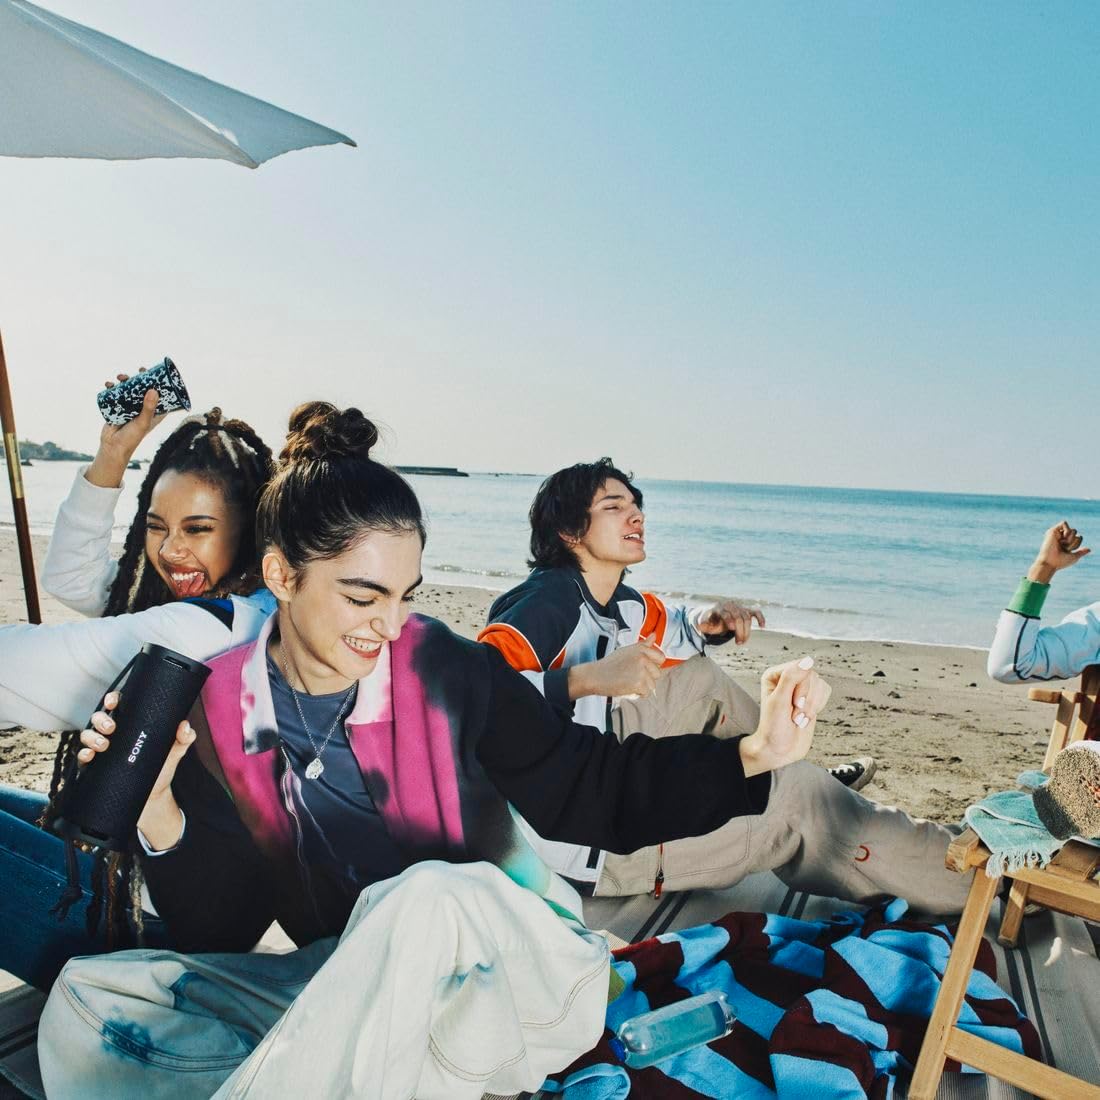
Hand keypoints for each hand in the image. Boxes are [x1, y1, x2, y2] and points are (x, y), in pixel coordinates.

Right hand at [78, 690, 194, 845]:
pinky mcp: (95, 767)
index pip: (119, 706)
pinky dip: (83, 754)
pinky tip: (90, 756)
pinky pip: (82, 757)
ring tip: (104, 745)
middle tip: (112, 727)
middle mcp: (115, 735)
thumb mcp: (175, 751)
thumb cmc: (162, 768)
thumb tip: (184, 726)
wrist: (153, 797)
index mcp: (132, 725)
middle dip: (101, 719)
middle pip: (100, 718)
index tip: (114, 702)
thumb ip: (185, 738)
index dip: (113, 699)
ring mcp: (103, 750)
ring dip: (91, 737)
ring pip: (88, 735)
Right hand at [85, 371, 171, 488]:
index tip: (158, 372)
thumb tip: (153, 390)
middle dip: (141, 378)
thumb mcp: (143, 422)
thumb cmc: (132, 437)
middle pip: (144, 389)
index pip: (161, 396)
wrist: (112, 446)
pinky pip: (116, 395)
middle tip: (139, 370)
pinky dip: (112, 388)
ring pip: (129, 390)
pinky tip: (108, 384)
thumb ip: (148, 408)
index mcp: (154, 413)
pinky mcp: (118, 408)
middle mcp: (143, 409)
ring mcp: (130, 408)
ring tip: (120, 377)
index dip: (161, 384)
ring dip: (125, 381)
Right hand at [567, 634, 665, 698]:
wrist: (595, 676)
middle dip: (648, 678)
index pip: (661, 657)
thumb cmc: (609, 664)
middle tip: (633, 676)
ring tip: (629, 682)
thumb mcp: (627, 650)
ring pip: (652, 684)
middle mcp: (643, 657)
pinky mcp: (639, 682)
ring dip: (643, 687)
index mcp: (641, 648)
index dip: (654, 665)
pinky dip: (638, 694)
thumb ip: (643, 645)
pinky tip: (628, 688)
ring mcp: (641, 670)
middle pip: (658, 673)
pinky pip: (646, 693)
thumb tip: (654, 635)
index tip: (645, 669)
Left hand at [696, 600, 765, 644]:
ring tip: (742, 642)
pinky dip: (760, 618)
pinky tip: (762, 626)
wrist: (715, 614)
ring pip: (747, 617)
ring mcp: (739, 607)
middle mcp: (730, 606)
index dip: (729, 620)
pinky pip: (755, 612)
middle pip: (738, 617)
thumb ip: (704, 625)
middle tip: (738, 643)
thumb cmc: (710, 621)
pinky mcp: (746, 611)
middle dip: (740, 631)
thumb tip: (702, 626)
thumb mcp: (704, 623)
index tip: (732, 629)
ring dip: (747, 631)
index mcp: (719, 608)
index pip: (726, 613)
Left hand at [739, 656, 830, 776]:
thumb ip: (791, 678)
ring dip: (812, 706)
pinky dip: (818, 707)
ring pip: (820, 685)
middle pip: (812, 676)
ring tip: (799, 719)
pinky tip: (807, 717)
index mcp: (775, 674)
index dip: (801, 687)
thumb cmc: (773, 728)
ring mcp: (800, 688)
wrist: (779, 750)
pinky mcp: (811, 697)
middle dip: (807, 700)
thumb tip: (808, 660)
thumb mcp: (779, 701)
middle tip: (796, 716)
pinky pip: (825, 692)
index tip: (793, 705)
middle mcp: (787, 678)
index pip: (800, 668)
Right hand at [1029, 521, 1089, 583]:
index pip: (1078, 538)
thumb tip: (1089, 549)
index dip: (1077, 543)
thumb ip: (1081, 552)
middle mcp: (1061, 538)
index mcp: (1066, 543)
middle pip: (1076, 533)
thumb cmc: (1060, 561)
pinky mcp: (1052, 530)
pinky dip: (1066, 531)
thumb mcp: (1074, 557)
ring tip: (1062, 544)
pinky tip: (1062, 538)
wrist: (1050, 562)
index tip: (1070, 551)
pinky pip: (1064, 523)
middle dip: (1074, 542)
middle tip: (1065, 548)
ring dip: (1071, 539)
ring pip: (1073, 530)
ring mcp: (1057, 534)